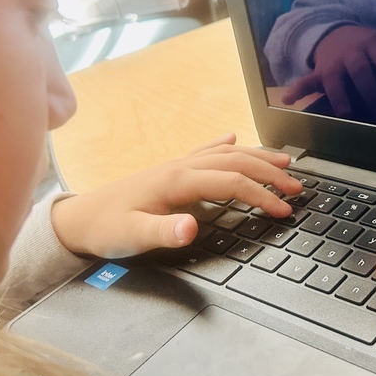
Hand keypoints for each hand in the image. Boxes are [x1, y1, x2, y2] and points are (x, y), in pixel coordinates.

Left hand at [50, 134, 300, 258]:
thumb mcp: (133, 237)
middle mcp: (180, 166)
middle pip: (235, 162)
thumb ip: (163, 233)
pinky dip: (224, 145)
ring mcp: (176, 166)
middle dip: (270, 173)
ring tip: (284, 163)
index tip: (284, 209)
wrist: (78, 219)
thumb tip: (191, 228)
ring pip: (225, 154)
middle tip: (297, 186)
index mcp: (177, 180)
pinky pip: (204, 152)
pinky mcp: (170, 171)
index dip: (261, 195)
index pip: (231, 182)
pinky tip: (233, 138)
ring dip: (256, 157)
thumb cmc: (106, 229)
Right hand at [282, 25, 375, 118]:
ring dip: (341, 97)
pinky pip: (307, 79)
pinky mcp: (319, 70)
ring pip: (337, 80)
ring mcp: (335, 61)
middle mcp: (354, 51)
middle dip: (375, 96)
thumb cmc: (368, 41)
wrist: (334, 30)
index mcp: (375, 43)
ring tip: (349, 114)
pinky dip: (297, 89)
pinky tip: (289, 100)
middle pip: (365, 75)